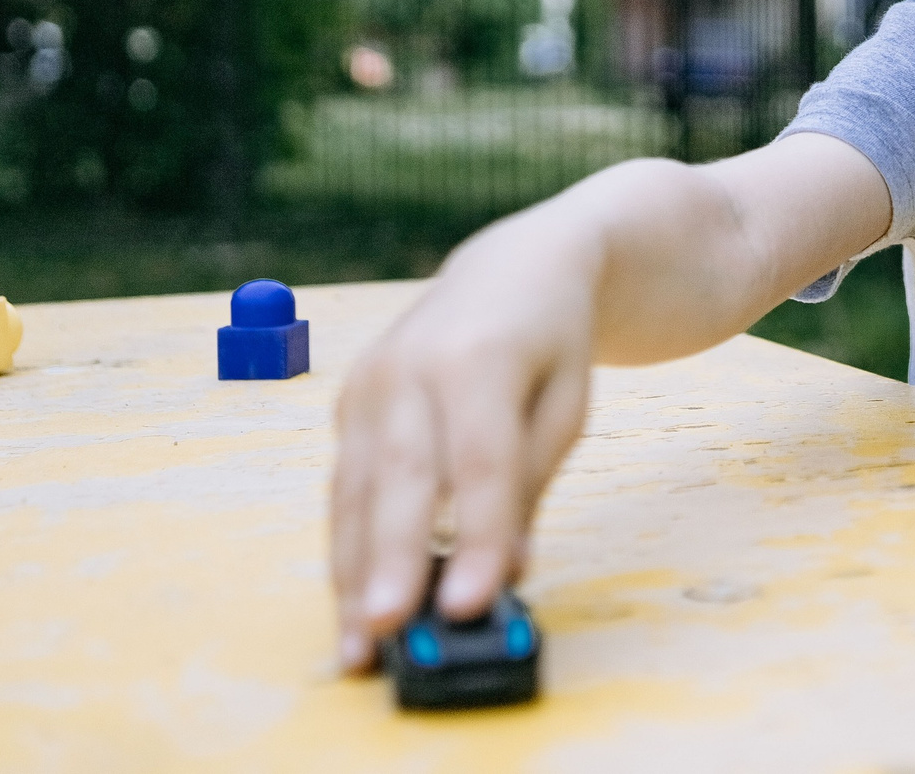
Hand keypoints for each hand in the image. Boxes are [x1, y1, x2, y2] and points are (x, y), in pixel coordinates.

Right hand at [329, 234, 595, 672]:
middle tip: (387, 630)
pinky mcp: (347, 402)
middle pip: (401, 475)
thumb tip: (505, 568)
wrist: (512, 269)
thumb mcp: (568, 405)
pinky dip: (348, 549)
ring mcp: (369, 381)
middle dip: (392, 558)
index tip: (468, 605)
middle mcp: (412, 366)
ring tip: (359, 645)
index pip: (479, 461)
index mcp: (480, 356)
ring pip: (357, 490)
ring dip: (354, 573)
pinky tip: (354, 603)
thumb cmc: (550, 345)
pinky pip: (346, 486)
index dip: (473, 536)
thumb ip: (530, 482)